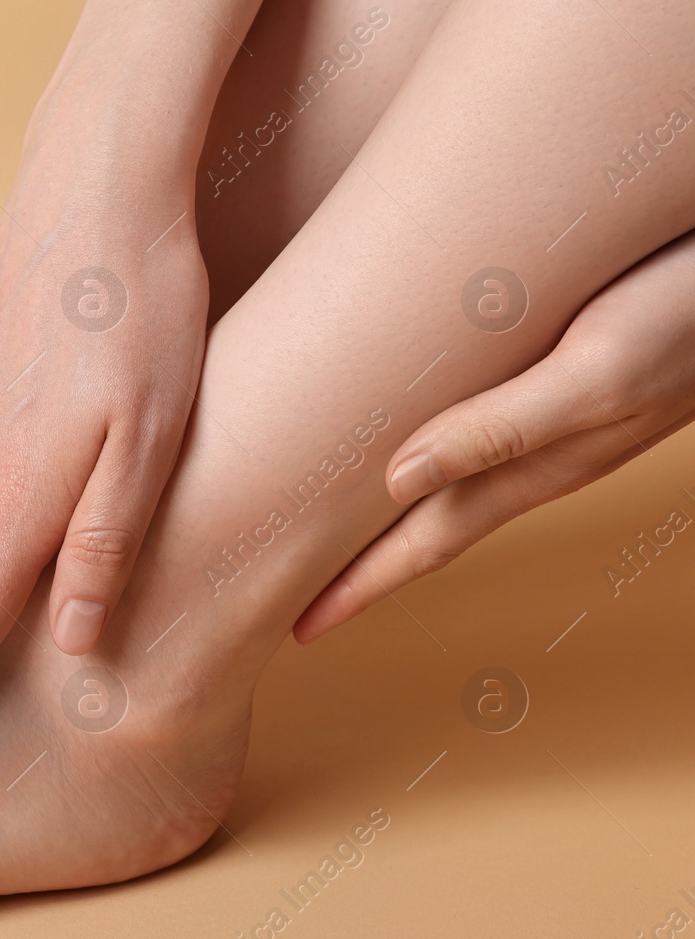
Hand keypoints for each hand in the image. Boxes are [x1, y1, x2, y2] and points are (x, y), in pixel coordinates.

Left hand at [294, 230, 694, 642]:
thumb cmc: (688, 312)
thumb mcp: (597, 372)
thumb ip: (505, 429)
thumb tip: (400, 482)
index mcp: (534, 467)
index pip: (422, 543)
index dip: (358, 586)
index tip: (297, 626)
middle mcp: (536, 454)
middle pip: (423, 522)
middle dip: (356, 563)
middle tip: (283, 585)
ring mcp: (551, 419)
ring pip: (444, 479)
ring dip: (381, 509)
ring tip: (319, 526)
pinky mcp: (559, 369)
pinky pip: (470, 428)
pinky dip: (419, 448)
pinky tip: (398, 438)